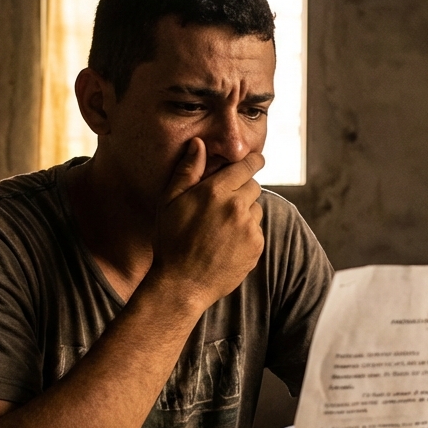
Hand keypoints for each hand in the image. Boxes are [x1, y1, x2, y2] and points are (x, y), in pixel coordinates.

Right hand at [149, 138, 264, 311]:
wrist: (181, 284)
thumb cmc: (170, 241)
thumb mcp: (170, 202)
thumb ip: (187, 170)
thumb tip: (199, 143)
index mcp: (215, 191)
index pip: (246, 166)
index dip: (253, 161)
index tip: (256, 160)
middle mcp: (236, 206)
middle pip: (253, 186)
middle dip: (242, 190)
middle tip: (223, 204)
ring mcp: (249, 228)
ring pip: (256, 209)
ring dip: (245, 212)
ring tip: (221, 228)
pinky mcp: (256, 247)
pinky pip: (257, 231)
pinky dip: (247, 234)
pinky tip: (226, 244)